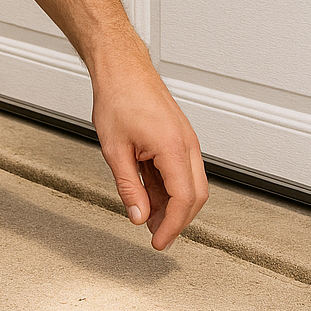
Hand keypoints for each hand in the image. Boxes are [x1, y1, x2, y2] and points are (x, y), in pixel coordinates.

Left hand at [91, 39, 208, 249]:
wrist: (122, 68)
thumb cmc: (118, 98)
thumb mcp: (115, 150)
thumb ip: (129, 187)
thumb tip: (138, 216)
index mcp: (173, 147)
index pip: (184, 200)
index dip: (172, 226)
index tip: (158, 242)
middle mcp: (187, 144)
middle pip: (195, 196)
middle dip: (177, 220)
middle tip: (154, 235)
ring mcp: (186, 140)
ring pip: (191, 184)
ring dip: (173, 204)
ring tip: (147, 215)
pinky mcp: (180, 137)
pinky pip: (183, 170)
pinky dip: (170, 187)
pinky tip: (150, 194)